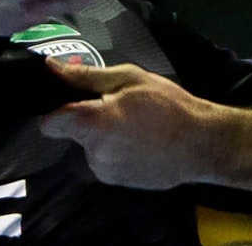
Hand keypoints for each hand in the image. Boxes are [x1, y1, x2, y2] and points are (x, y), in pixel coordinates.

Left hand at [39, 61, 221, 189]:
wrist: (202, 145)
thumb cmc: (169, 106)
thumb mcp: (130, 79)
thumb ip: (86, 76)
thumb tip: (51, 67)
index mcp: (92, 124)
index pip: (49, 123)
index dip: (55, 110)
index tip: (73, 101)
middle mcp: (93, 153)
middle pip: (74, 133)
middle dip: (90, 119)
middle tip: (121, 107)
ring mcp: (106, 172)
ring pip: (92, 148)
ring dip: (105, 137)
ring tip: (137, 126)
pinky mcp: (118, 183)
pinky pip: (107, 161)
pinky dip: (118, 152)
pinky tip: (142, 143)